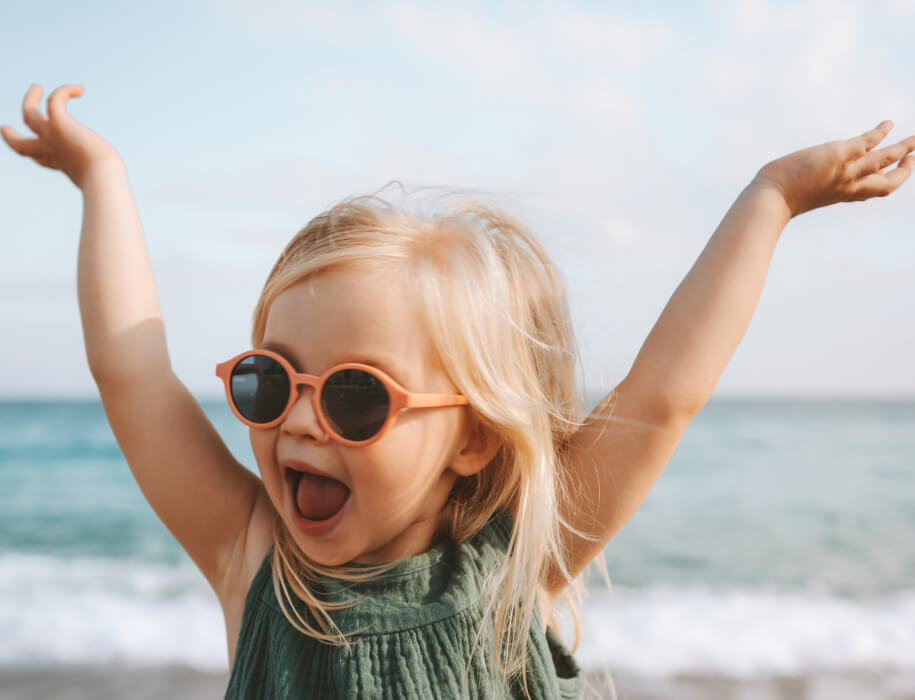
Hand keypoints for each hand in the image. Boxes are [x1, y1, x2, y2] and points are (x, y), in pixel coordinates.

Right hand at [1, 84, 120, 187]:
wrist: (101, 177)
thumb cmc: (107, 183)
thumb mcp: (105, 183)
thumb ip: (107, 183)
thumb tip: (118, 194)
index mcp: (60, 165)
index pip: (42, 161)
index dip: (37, 157)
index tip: (37, 159)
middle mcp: (51, 150)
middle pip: (20, 145)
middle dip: (11, 136)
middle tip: (5, 128)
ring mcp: (51, 136)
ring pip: (28, 114)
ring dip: (29, 100)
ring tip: (37, 87)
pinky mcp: (58, 123)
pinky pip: (54, 100)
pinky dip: (65, 91)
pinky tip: (80, 90)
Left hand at [752, 121, 914, 217]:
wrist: (770, 200)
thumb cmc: (775, 199)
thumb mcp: (797, 195)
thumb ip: (805, 188)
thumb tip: (791, 183)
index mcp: (841, 195)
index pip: (872, 192)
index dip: (887, 182)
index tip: (893, 174)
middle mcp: (849, 186)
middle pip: (888, 183)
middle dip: (905, 171)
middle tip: (914, 157)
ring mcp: (846, 171)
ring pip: (884, 160)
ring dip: (903, 149)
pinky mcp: (838, 156)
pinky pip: (867, 142)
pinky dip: (880, 132)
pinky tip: (888, 123)